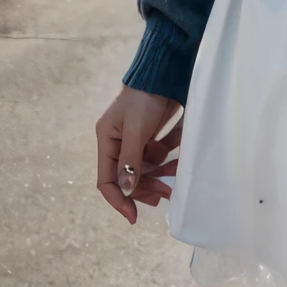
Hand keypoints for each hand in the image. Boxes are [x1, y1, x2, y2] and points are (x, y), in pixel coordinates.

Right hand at [95, 86, 182, 224]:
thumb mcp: (135, 130)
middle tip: (165, 195)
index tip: (133, 216)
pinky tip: (180, 163)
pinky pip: (160, 156)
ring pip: (147, 169)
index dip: (118, 200)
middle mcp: (119, 142)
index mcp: (107, 140)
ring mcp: (137, 139)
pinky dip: (169, 161)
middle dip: (146, 188)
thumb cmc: (145, 98)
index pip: (106, 180)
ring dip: (160, 176)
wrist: (166, 71)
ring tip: (175, 181)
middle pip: (129, 178)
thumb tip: (125, 191)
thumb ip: (131, 161)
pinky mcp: (153, 134)